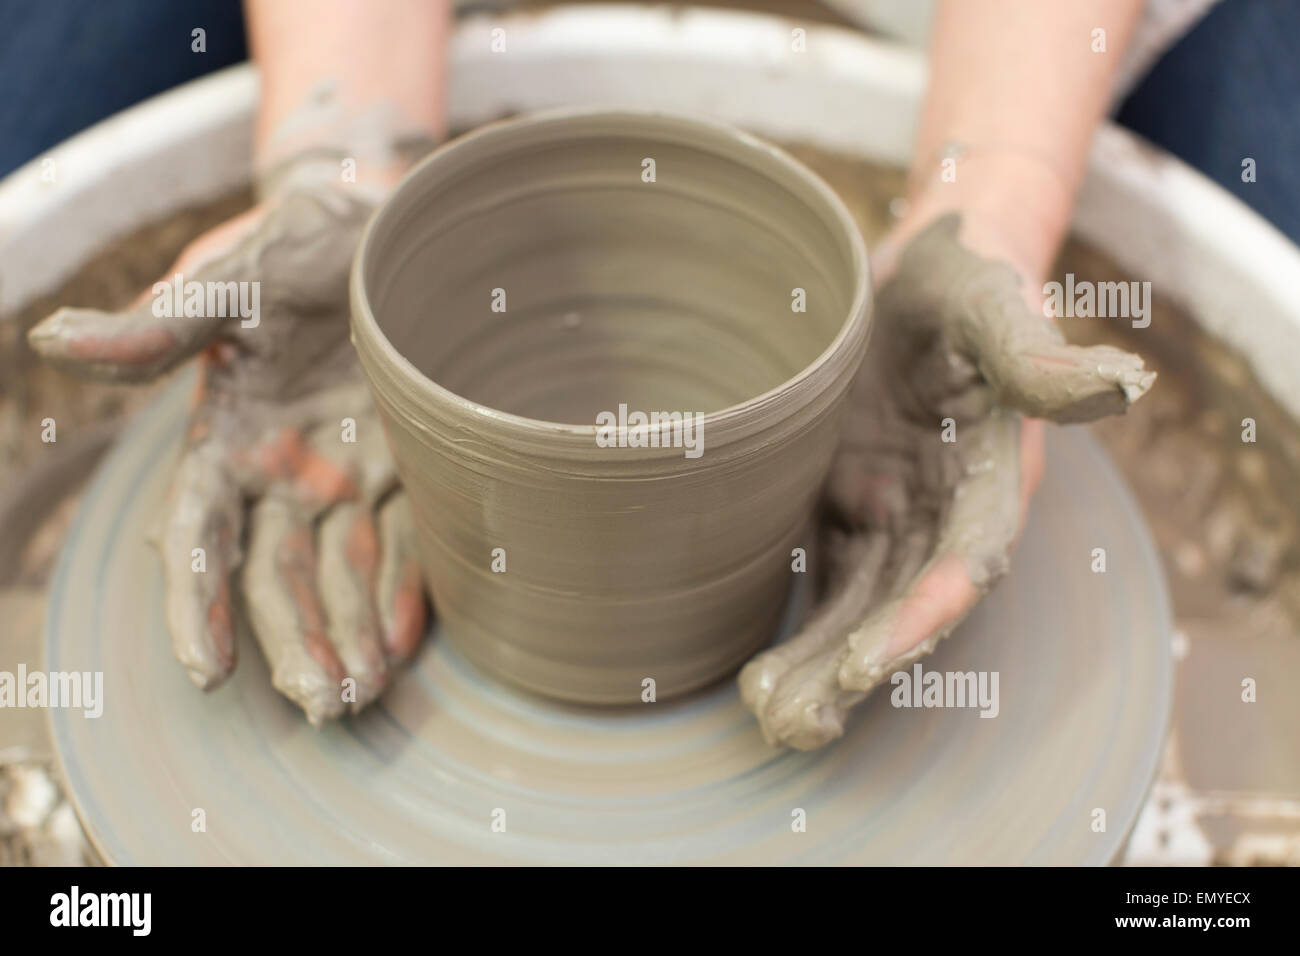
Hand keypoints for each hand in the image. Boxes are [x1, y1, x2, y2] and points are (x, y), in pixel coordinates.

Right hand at [28, 172, 427, 723]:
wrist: (386, 234)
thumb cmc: (298, 247)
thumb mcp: (234, 283)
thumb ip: (160, 328)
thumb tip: (52, 343)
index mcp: (228, 442)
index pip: (199, 537)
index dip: (196, 602)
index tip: (207, 667)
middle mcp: (283, 478)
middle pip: (278, 579)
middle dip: (294, 644)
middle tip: (323, 704)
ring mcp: (347, 484)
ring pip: (341, 577)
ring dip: (350, 638)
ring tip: (364, 694)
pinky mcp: (407, 476)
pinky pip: (405, 547)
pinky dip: (406, 595)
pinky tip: (407, 644)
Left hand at [739, 213, 1154, 748]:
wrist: (919, 267)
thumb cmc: (964, 277)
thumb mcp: (991, 303)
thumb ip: (1035, 353)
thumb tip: (1120, 386)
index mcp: (992, 474)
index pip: (965, 560)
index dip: (923, 612)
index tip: (869, 660)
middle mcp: (945, 508)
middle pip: (906, 603)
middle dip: (857, 663)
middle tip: (797, 719)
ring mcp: (895, 511)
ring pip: (862, 603)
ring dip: (823, 661)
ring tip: (771, 715)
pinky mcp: (849, 504)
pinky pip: (829, 576)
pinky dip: (804, 623)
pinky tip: (762, 673)